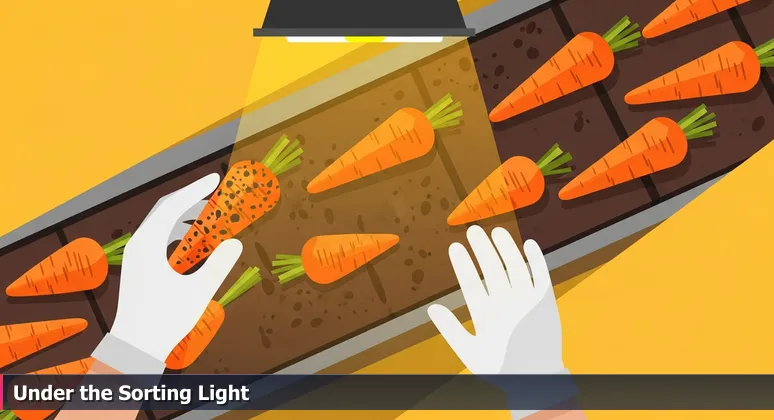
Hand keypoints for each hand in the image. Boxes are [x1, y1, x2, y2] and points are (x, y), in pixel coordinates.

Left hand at [109, 173, 242, 363]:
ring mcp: (136, 255)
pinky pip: (159, 236)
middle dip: (191, 198)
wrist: (135, 346)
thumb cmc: (165, 320)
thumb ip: (218, 265)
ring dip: (185, 215)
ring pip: (161, 223)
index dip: (196, 189)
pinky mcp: (139, 265)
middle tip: (215, 192)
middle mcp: (138, 245)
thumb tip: (235, 242)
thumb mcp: (198, 292)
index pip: (173, 206)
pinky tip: (193, 238)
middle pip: (165, 209)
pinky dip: (178, 230)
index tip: (215, 178)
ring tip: (209, 214)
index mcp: (148, 245)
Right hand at [428, 225, 563, 374]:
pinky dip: (536, 259)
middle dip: (481, 248)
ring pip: (516, 267)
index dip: (462, 263)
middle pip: (492, 269)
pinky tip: (530, 243)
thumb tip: (431, 309)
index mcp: (486, 316)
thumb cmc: (501, 367)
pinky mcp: (546, 302)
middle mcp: (507, 305)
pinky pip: (542, 275)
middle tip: (472, 229)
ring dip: (506, 247)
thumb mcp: (471, 352)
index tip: (454, 246)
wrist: (537, 380)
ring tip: (496, 231)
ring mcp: (528, 302)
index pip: (470, 282)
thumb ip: (450, 329)